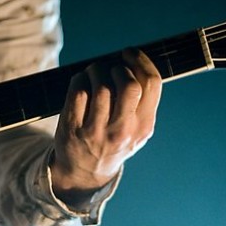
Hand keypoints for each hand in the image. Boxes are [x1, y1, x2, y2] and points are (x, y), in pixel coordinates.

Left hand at [50, 48, 161, 207]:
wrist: (85, 172)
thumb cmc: (113, 139)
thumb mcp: (136, 128)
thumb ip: (141, 101)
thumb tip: (135, 60)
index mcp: (143, 126)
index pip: (151, 84)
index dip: (140, 60)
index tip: (129, 53)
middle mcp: (123, 130)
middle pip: (129, 84)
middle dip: (118, 67)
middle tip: (110, 68)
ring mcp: (97, 131)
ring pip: (101, 84)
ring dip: (96, 70)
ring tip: (94, 73)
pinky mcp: (73, 128)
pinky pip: (78, 90)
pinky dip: (80, 78)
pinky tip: (82, 82)